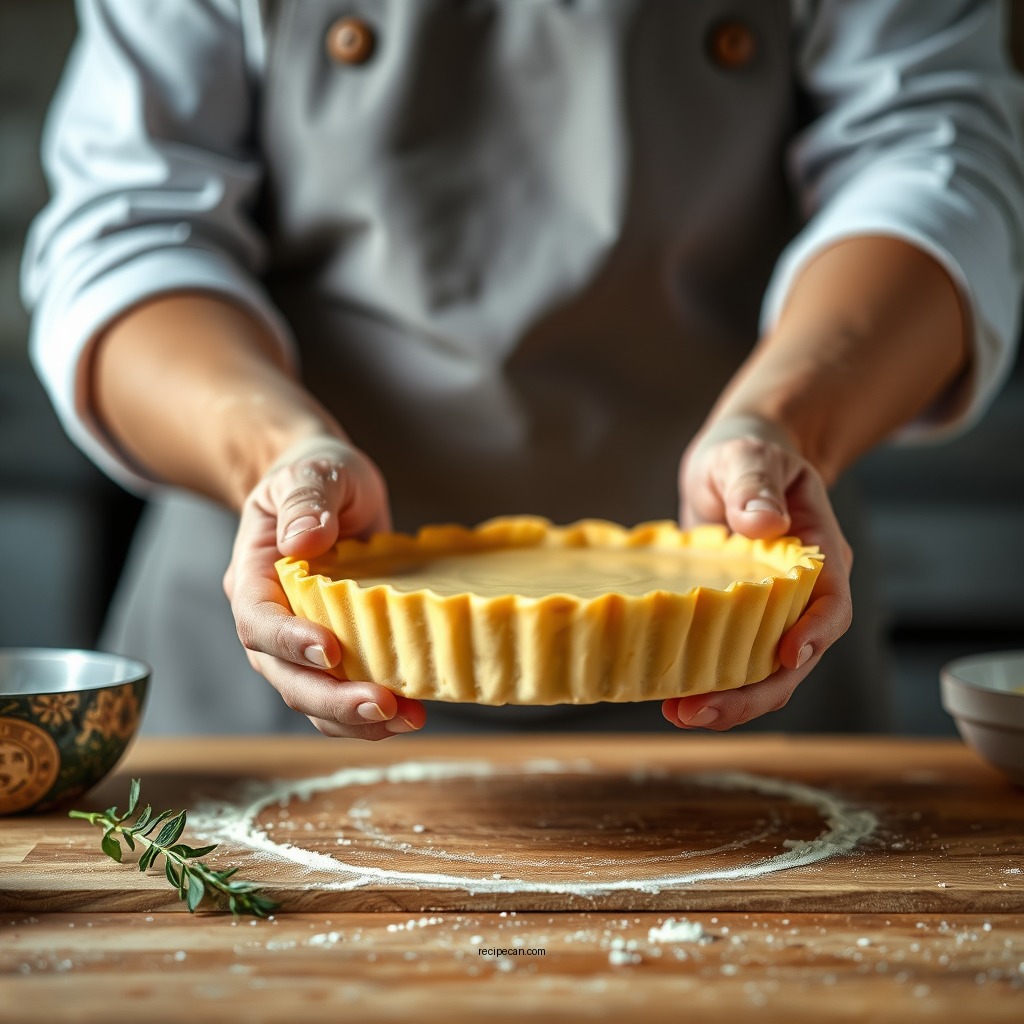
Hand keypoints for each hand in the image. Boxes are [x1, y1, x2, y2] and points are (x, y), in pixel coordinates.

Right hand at [223, 436, 426, 738]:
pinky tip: (410, 712)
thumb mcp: (313, 472)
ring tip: (407, 719)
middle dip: (332, 699)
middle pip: (286, 676)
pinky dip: (371, 714)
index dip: (289, 642)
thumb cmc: (316, 474)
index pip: (258, 622)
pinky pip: (343, 693)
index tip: (331, 650)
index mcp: (254, 577)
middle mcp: (271, 620)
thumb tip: (303, 541)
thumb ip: (307, 500)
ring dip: (355, 719)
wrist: (329, 486)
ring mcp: (301, 642)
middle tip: (382, 705)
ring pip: (315, 697)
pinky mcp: (337, 650)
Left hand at [663, 416, 852, 730]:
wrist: (733, 465)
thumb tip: (764, 522)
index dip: (814, 633)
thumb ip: (754, 483)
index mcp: (818, 551)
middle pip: (797, 655)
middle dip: (756, 691)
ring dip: (729, 699)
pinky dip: (708, 682)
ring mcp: (771, 611)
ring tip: (680, 714)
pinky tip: (671, 697)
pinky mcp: (738, 620)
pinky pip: (733, 659)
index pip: (831, 601)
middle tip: (703, 711)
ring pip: (765, 670)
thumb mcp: (747, 456)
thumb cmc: (745, 454)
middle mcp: (802, 592)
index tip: (786, 656)